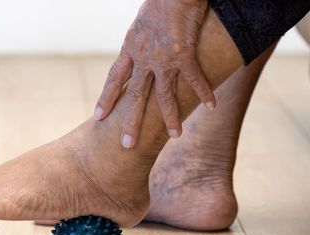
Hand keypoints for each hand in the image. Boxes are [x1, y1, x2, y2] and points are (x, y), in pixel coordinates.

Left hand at [94, 0, 214, 147]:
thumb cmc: (161, 0)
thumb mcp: (142, 23)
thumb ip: (142, 40)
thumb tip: (143, 49)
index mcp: (131, 48)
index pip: (114, 78)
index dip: (107, 98)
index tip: (98, 116)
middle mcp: (143, 57)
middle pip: (134, 96)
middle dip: (130, 122)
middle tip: (126, 145)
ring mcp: (162, 58)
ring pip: (163, 95)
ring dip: (170, 117)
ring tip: (175, 136)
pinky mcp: (183, 53)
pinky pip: (193, 79)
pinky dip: (203, 92)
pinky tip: (211, 106)